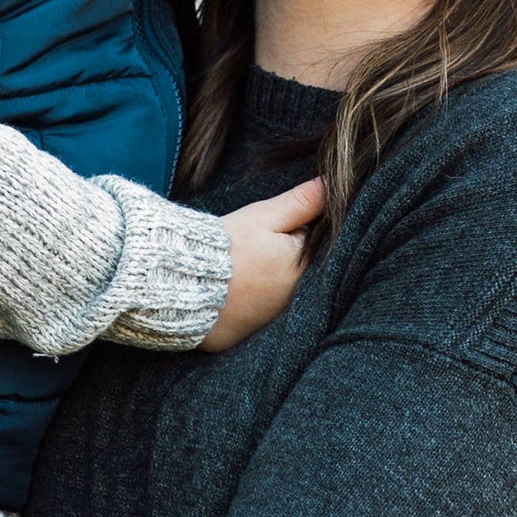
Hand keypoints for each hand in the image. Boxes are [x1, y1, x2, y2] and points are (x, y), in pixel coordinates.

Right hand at [200, 177, 325, 351]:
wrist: (185, 284)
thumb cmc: (228, 247)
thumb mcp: (265, 216)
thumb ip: (301, 202)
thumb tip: (331, 184)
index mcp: (300, 269)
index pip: (309, 245)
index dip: (292, 230)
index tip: (273, 226)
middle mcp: (291, 300)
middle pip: (293, 269)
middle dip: (280, 254)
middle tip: (253, 245)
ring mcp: (269, 319)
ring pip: (275, 290)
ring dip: (265, 277)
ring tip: (241, 264)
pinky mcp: (246, 332)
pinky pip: (254, 310)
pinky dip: (248, 297)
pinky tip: (234, 286)